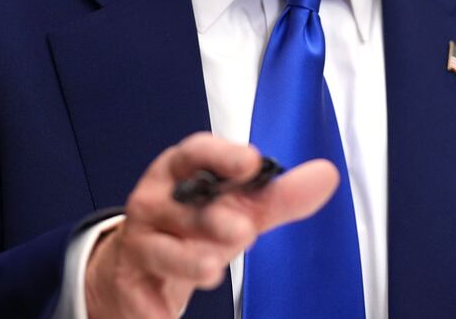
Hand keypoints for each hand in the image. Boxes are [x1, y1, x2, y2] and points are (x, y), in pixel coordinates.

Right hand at [84, 132, 338, 318]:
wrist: (140, 268)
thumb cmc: (193, 227)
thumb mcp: (237, 209)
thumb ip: (278, 196)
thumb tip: (325, 176)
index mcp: (180, 172)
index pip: (196, 153)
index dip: (222, 155)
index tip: (250, 162)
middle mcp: (156, 201)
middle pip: (183, 207)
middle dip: (212, 219)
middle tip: (244, 230)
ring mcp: (141, 241)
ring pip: (162, 250)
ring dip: (188, 261)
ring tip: (212, 270)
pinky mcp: (130, 280)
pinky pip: (142, 294)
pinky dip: (154, 308)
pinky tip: (165, 315)